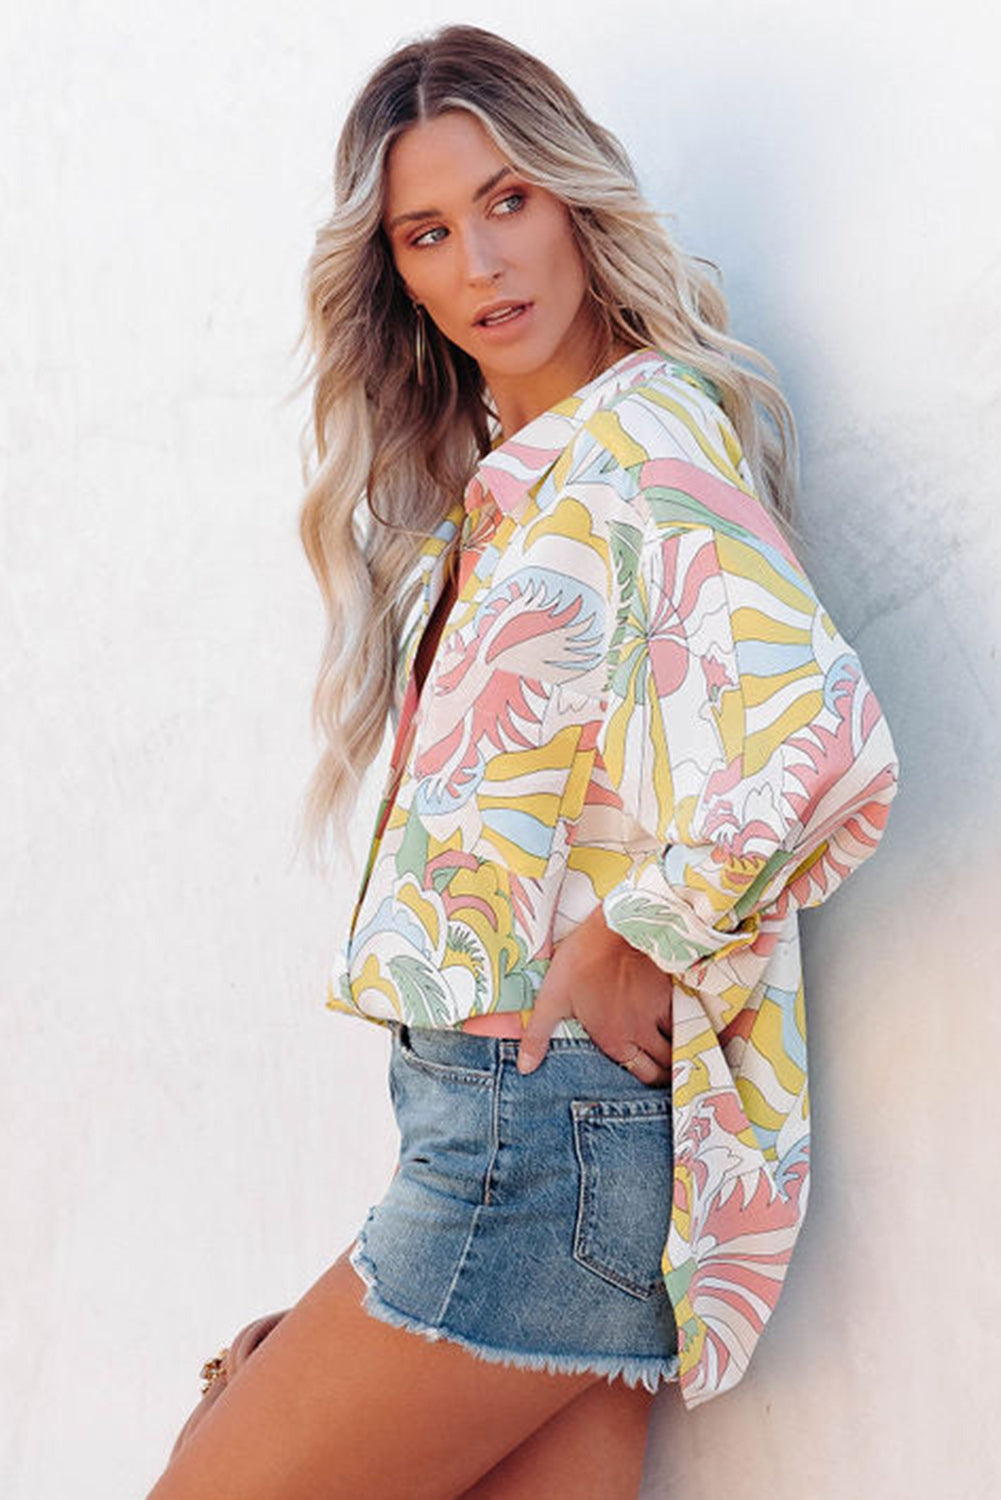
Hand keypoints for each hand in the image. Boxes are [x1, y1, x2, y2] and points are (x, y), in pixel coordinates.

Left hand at [516, 906, 672, 1085]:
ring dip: (678, 1049)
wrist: (616, 928)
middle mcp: (641, 1032)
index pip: (644, 1074)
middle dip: (668, 1071)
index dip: (650, 1079)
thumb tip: (525, 1068)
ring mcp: (660, 1012)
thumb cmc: (581, 962)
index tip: (651, 1075)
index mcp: (614, 1039)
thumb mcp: (552, 998)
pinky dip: (686, 1023)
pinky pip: (686, 1017)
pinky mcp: (672, 991)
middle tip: (666, 1068)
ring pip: (679, 1043)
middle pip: (666, 1064)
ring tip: (675, 1048)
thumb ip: (538, 1036)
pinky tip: (681, 1021)